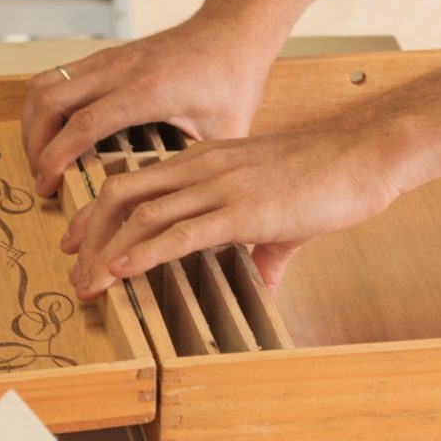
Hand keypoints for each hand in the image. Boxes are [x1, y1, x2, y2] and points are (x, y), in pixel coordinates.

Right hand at [21, 15, 271, 196]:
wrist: (232, 31)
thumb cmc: (232, 79)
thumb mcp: (226, 129)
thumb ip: (201, 167)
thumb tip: (185, 207)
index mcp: (150, 90)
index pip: (85, 123)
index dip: (57, 157)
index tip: (47, 186)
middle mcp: (122, 68)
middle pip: (50, 100)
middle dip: (35, 144)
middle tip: (41, 179)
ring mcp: (110, 57)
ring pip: (45, 83)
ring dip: (33, 122)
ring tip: (40, 158)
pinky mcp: (106, 55)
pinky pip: (57, 75)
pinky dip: (44, 105)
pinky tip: (54, 132)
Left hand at [60, 110, 399, 296]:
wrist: (365, 156)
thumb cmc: (328, 177)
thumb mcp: (282, 211)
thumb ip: (263, 247)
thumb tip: (263, 282)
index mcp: (207, 160)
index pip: (135, 179)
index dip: (99, 212)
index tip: (83, 242)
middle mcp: (204, 167)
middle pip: (121, 193)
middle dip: (88, 232)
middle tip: (75, 267)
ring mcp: (221, 186)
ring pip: (142, 214)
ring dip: (107, 251)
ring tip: (90, 284)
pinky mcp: (243, 211)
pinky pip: (180, 231)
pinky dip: (144, 252)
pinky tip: (124, 271)